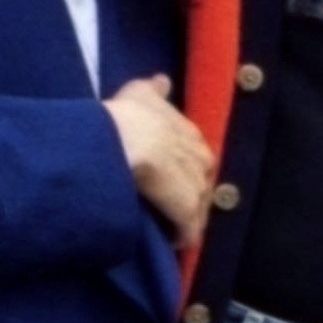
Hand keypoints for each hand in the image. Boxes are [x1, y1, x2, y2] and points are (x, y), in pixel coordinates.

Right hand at [105, 76, 214, 242]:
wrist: (121, 140)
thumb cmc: (124, 116)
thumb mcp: (137, 93)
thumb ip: (152, 89)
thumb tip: (163, 81)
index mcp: (190, 133)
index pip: (197, 154)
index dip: (186, 167)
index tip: (172, 177)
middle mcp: (200, 158)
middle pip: (201, 181)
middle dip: (190, 193)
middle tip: (171, 204)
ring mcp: (196, 185)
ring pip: (197, 206)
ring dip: (187, 217)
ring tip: (172, 225)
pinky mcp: (188, 210)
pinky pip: (189, 228)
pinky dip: (183, 236)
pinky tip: (174, 242)